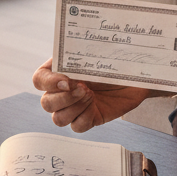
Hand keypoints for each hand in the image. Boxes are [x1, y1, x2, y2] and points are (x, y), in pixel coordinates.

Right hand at [33, 58, 159, 132]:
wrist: (137, 73)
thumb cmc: (114, 59)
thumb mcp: (95, 53)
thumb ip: (79, 53)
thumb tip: (70, 48)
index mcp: (59, 72)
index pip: (39, 80)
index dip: (48, 82)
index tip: (65, 79)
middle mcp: (63, 91)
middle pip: (46, 103)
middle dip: (62, 98)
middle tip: (82, 88)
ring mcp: (75, 107)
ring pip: (58, 119)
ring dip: (73, 108)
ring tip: (90, 95)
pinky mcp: (89, 119)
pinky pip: (77, 127)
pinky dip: (84, 118)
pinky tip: (94, 106)